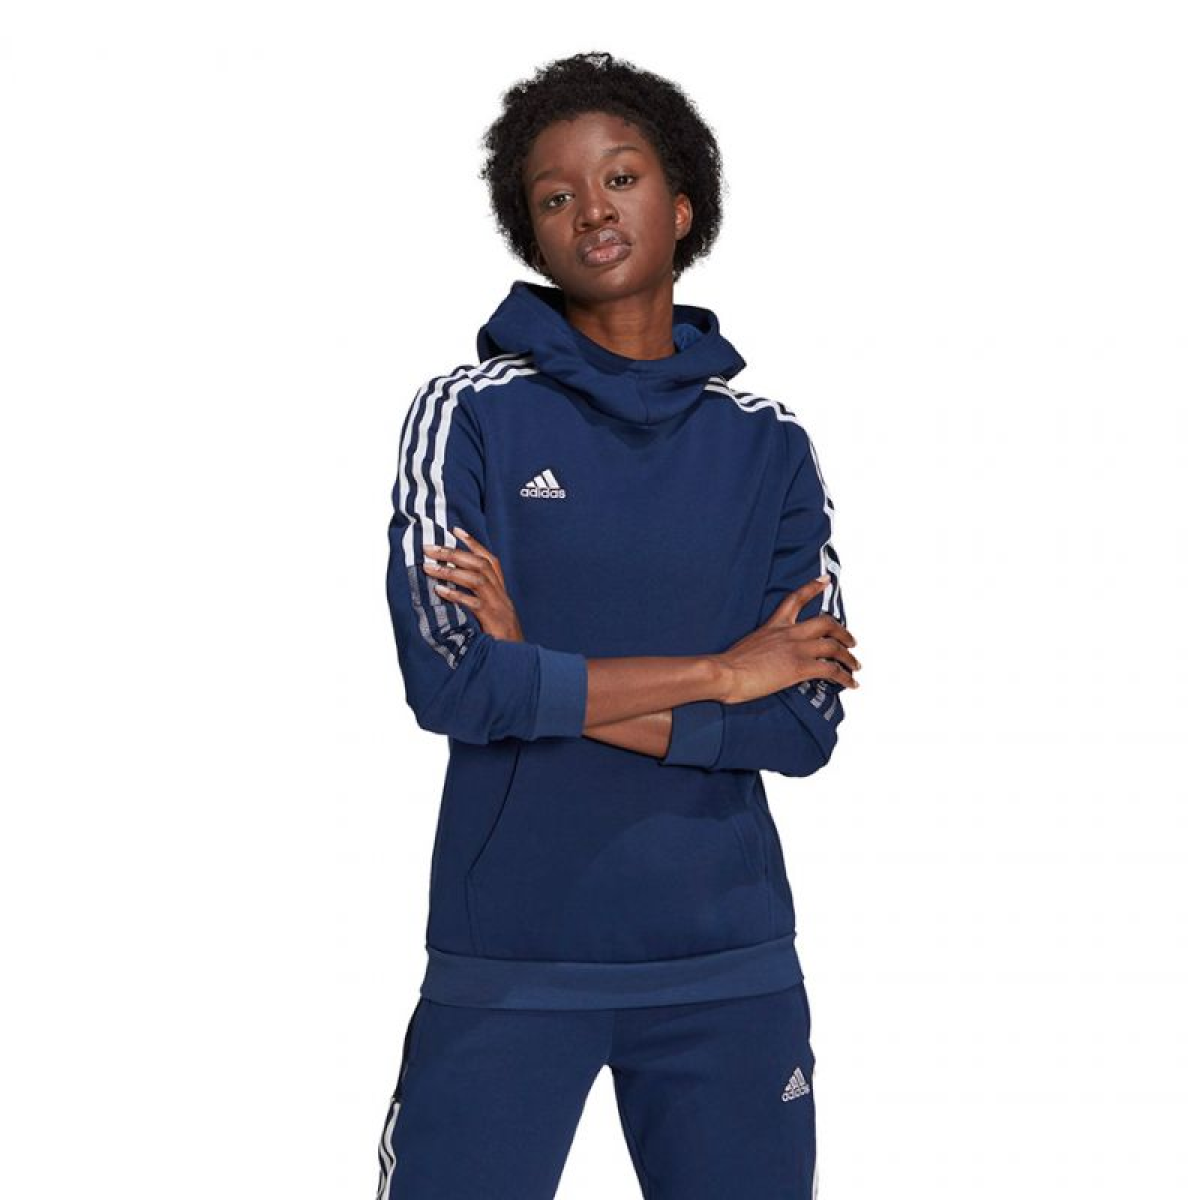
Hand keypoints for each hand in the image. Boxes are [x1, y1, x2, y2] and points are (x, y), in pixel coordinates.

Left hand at [421, 526, 524, 641]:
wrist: (518, 658)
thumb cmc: (501, 637)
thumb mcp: (492, 613)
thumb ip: (478, 598)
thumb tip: (452, 585)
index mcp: (500, 591)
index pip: (489, 559)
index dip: (473, 543)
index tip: (455, 530)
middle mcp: (501, 594)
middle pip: (479, 564)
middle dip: (453, 553)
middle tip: (430, 548)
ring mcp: (498, 606)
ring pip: (476, 580)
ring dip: (451, 571)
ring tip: (429, 567)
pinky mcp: (492, 620)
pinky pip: (473, 603)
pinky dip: (456, 595)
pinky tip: (439, 590)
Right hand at [714, 575, 859, 703]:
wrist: (725, 672)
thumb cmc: (728, 664)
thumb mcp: (748, 645)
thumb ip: (764, 645)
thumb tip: (767, 655)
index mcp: (774, 625)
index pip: (795, 599)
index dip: (813, 588)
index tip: (825, 580)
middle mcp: (789, 633)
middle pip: (826, 623)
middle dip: (843, 631)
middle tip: (851, 640)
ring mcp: (796, 649)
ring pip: (834, 646)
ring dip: (849, 657)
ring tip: (855, 665)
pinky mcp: (800, 667)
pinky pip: (831, 670)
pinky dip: (845, 677)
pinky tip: (851, 684)